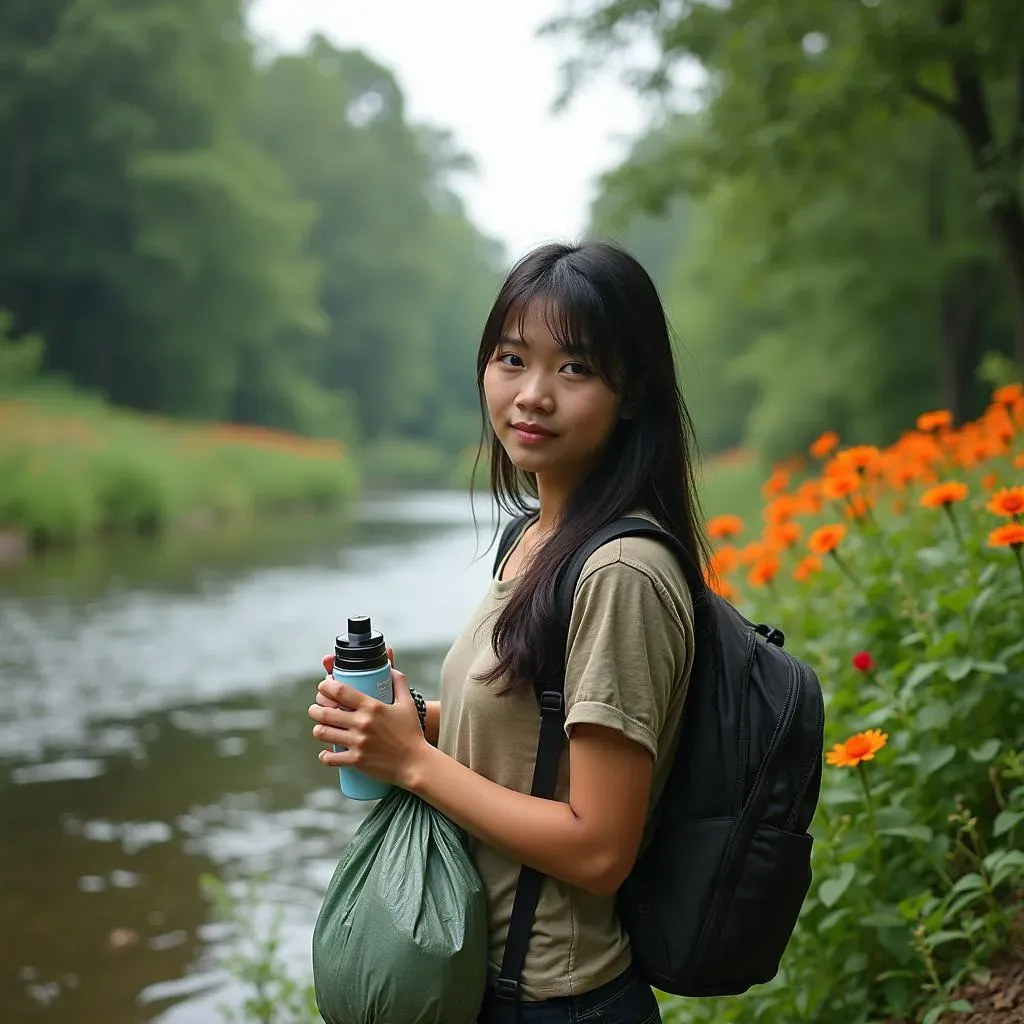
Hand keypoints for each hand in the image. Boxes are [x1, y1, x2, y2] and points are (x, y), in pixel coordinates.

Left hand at [309, 655, 426, 787]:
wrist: (416, 763)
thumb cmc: (411, 732)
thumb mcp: (408, 703)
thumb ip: (399, 682)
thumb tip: (390, 668)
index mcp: (372, 707)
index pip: (340, 691)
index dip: (326, 686)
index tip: (323, 686)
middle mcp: (362, 723)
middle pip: (325, 712)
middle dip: (315, 709)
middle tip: (315, 709)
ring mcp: (358, 742)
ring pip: (323, 733)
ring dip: (317, 730)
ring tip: (319, 729)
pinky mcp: (356, 761)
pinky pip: (331, 758)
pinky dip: (324, 755)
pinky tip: (325, 753)